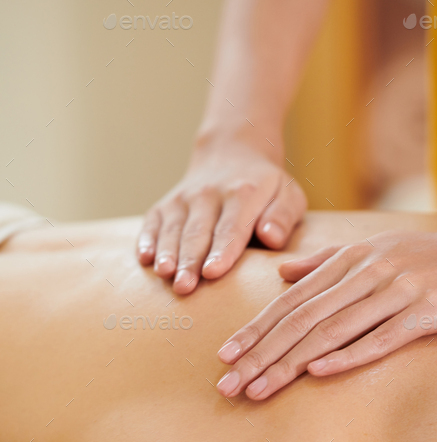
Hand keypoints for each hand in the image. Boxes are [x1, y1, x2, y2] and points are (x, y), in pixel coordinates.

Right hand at [137, 135, 306, 293]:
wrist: (231, 154)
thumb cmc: (266, 188)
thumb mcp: (288, 194)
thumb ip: (283, 216)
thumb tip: (271, 237)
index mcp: (244, 194)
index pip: (231, 228)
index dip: (221, 251)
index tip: (213, 272)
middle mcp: (209, 194)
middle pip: (198, 233)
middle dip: (190, 261)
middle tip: (185, 287)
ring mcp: (183, 198)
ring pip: (173, 229)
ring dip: (167, 253)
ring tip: (165, 275)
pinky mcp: (165, 205)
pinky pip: (153, 222)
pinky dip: (147, 239)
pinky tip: (144, 259)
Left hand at [215, 223, 436, 399]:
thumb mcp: (378, 249)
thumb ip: (327, 262)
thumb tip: (283, 274)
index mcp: (352, 260)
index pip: (293, 300)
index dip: (257, 329)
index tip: (225, 356)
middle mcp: (368, 273)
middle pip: (303, 318)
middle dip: (261, 353)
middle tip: (228, 384)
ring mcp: (398, 291)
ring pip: (332, 330)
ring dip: (290, 362)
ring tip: (259, 389)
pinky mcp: (429, 311)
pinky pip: (382, 337)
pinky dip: (347, 355)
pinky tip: (317, 372)